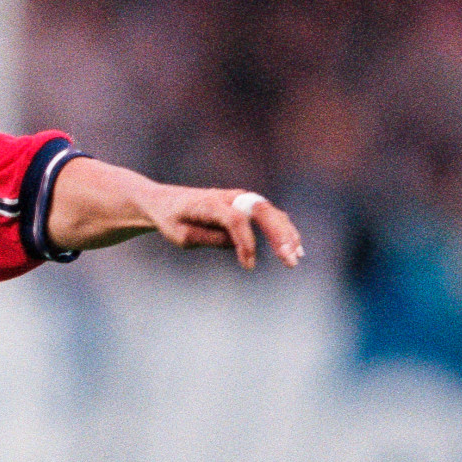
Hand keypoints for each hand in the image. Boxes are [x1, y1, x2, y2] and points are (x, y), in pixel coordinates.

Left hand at [140, 186, 305, 269]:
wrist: (165, 202)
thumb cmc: (172, 220)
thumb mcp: (182, 236)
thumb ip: (210, 239)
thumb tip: (239, 246)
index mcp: (210, 203)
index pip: (235, 220)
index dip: (245, 242)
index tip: (248, 265)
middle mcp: (229, 197)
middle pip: (261, 211)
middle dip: (279, 236)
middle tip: (290, 259)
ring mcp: (240, 198)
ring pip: (270, 212)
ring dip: (286, 234)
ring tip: (296, 256)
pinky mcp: (245, 204)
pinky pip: (269, 215)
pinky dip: (283, 230)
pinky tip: (295, 248)